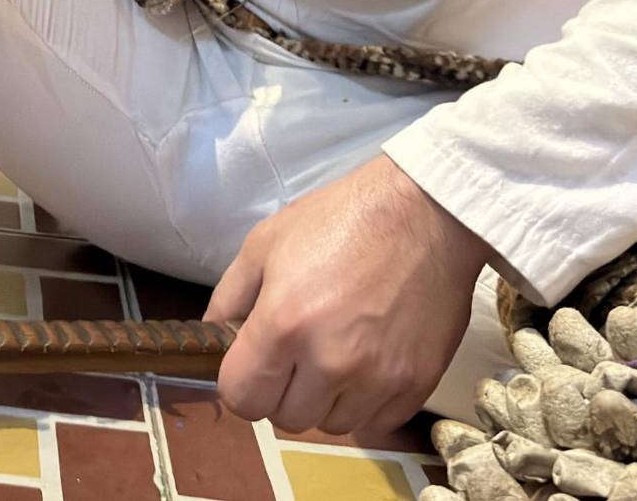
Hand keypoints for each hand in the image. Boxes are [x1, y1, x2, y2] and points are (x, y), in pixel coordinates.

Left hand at [205, 154, 486, 434]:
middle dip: (280, 391)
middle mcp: (330, 361)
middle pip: (286, 417)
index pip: (243, 398)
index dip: (239, 384)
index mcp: (284, 324)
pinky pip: (376, 422)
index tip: (249, 365)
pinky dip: (364, 403)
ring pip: (331, 424)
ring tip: (331, 354)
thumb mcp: (264, 244)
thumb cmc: (338, 220)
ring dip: (323, 399)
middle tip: (292, 355)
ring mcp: (378, 378)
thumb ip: (229, 297)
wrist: (423, 214)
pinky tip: (365, 363)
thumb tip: (213, 337)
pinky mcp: (417, 384)